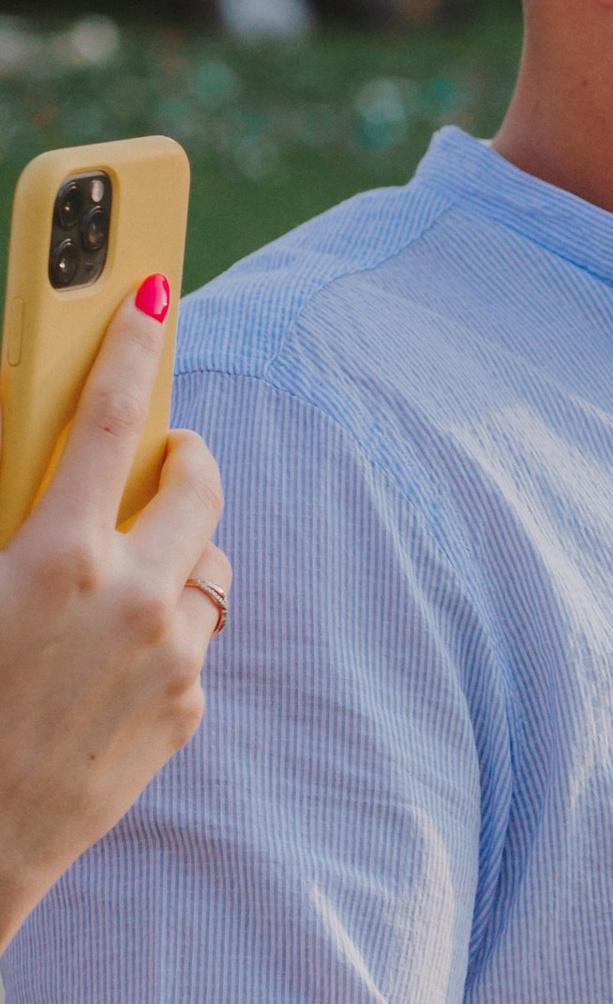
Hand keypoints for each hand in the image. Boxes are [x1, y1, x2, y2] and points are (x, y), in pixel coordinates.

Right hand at [0, 284, 225, 948]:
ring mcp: (171, 657)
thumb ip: (11, 510)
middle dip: (184, 456)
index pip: (113, 418)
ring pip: (202, 564)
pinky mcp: (188, 709)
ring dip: (172, 553)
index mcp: (58, 556)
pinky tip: (106, 659)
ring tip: (119, 572)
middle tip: (165, 450)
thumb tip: (32, 451)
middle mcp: (133, 598)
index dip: (132, 344)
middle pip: (197, 481)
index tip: (150, 293)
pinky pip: (192, 640)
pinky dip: (163, 632)